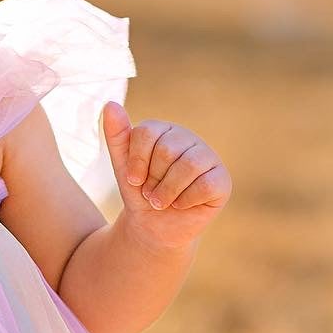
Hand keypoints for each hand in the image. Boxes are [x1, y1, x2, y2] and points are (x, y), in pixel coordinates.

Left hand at [102, 102, 231, 247]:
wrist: (154, 228)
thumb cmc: (140, 193)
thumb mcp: (123, 166)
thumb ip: (117, 137)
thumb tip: (110, 105)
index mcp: (165, 130)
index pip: (148, 132)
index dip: (137, 161)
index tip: (133, 180)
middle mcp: (189, 139)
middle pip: (167, 150)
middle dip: (153, 179)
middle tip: (151, 193)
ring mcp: (209, 158)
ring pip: (189, 166)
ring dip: (167, 191)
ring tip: (160, 202)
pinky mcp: (222, 180)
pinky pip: (205, 185)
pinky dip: (186, 200)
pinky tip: (181, 205)